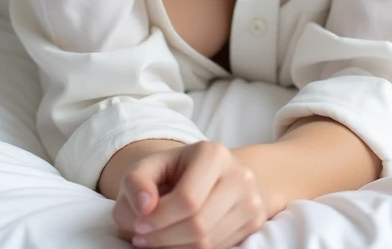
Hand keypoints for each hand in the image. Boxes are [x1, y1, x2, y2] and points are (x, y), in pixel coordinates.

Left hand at [111, 140, 280, 247]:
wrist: (214, 175)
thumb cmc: (177, 171)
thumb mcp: (152, 166)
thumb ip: (136, 181)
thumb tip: (144, 207)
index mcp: (213, 153)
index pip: (187, 199)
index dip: (159, 219)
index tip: (138, 225)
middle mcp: (239, 174)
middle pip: (199, 224)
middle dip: (164, 238)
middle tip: (142, 239)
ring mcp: (251, 200)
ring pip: (210, 242)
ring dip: (176, 248)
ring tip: (158, 240)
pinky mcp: (255, 221)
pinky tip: (178, 241)